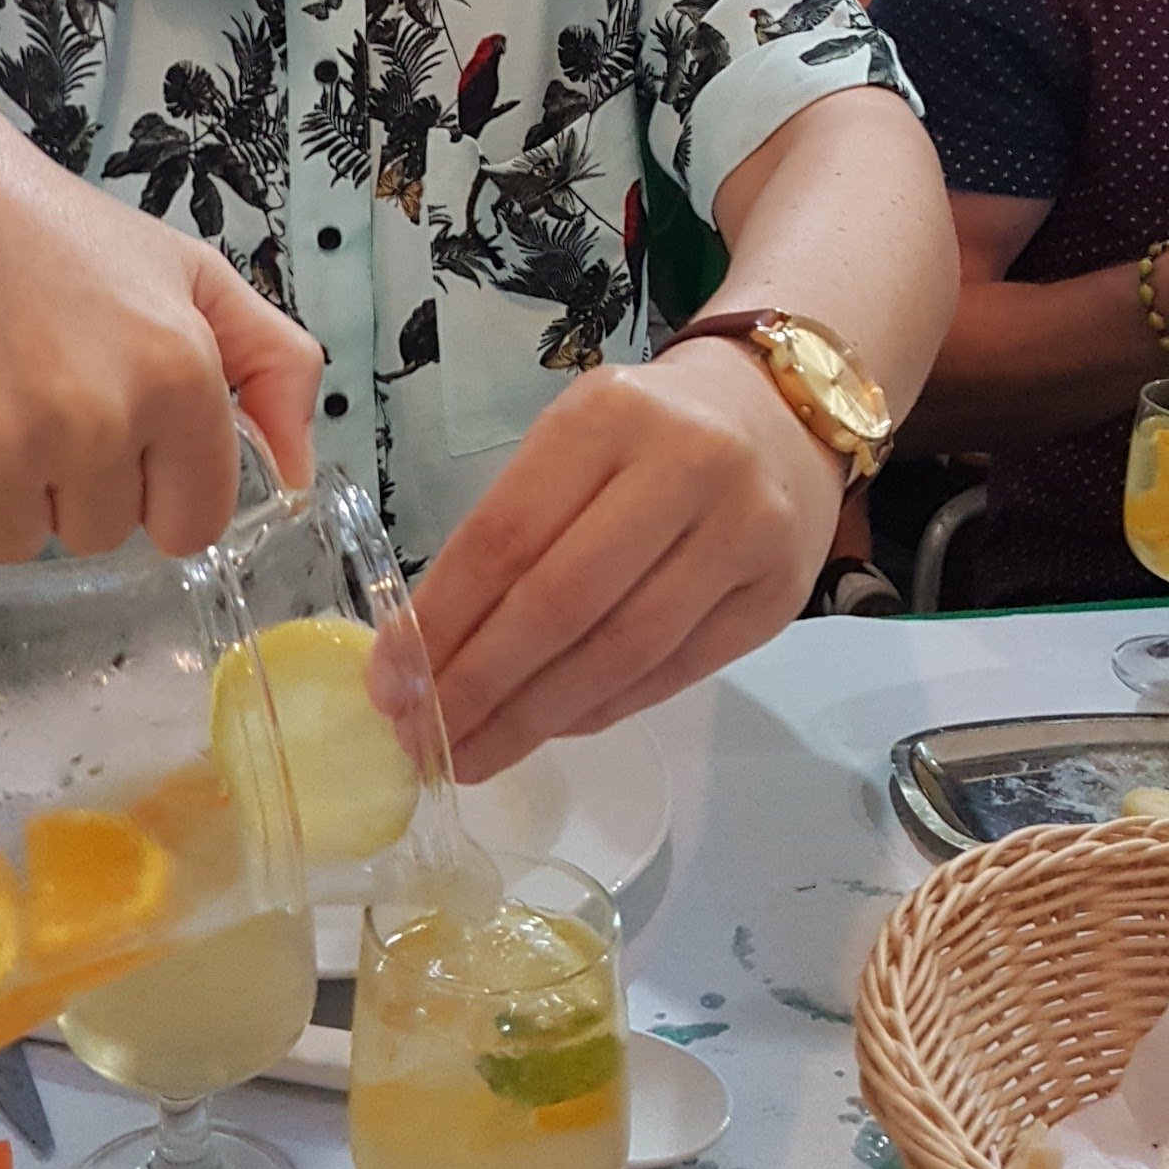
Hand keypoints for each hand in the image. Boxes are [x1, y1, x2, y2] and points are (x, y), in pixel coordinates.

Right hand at [0, 93, 320, 564]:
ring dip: (0, 491)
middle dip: (74, 480)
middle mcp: (94, 423)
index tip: (120, 438)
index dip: (156, 486)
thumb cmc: (48, 228)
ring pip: (16, 543)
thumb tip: (298, 473)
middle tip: (34, 388)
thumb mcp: (187, 269)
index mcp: (178, 376)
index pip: (191, 523)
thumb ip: (273, 363)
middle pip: (100, 533)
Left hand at [406, 343, 845, 782]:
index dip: (443, 619)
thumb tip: (421, 651)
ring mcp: (743, 535)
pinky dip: (601, 711)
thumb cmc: (646, 433)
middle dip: (481, 684)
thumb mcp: (572, 442)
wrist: (780, 418)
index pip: (507, 535)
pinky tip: (550, 728)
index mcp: (609, 415)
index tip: (388, 681)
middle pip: (563, 603)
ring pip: (621, 652)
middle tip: (423, 739)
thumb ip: (509, 529)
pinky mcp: (777, 598)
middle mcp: (687, 467)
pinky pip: (673, 674)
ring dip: (536, 717)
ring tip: (475, 753)